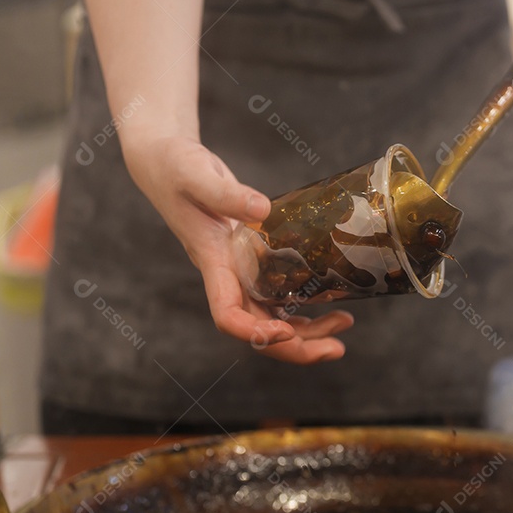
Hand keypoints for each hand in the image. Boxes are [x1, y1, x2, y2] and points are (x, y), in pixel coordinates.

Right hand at [121, 132, 352, 363]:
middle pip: (259, 328)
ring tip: (344, 323)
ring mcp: (240, 269)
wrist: (167, 163)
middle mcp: (227, 275)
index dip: (255, 331)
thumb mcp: (196, 175)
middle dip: (296, 346)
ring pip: (272, 315)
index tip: (284, 330)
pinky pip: (277, 292)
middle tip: (337, 349)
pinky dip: (303, 303)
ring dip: (307, 330)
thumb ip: (226, 192)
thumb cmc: (175, 168)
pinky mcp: (252, 257)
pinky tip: (330, 300)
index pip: (228, 315)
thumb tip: (261, 210)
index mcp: (212, 262)